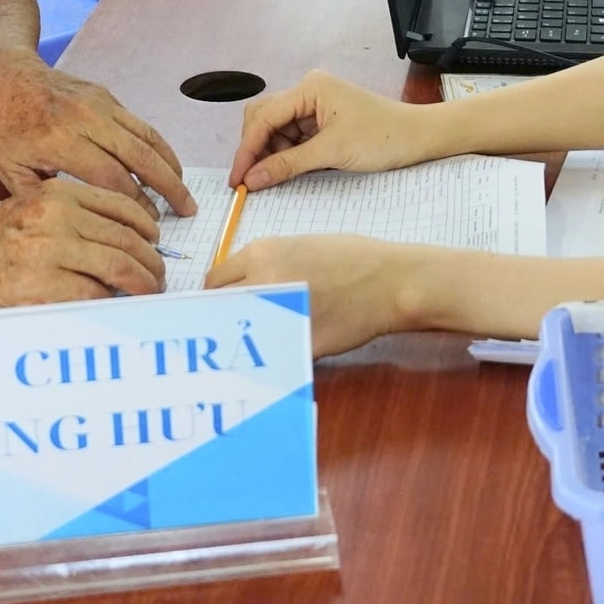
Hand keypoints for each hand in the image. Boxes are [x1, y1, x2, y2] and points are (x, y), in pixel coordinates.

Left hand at [0, 47, 194, 218]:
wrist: (2, 75)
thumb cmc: (0, 127)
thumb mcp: (8, 170)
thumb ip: (44, 197)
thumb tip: (80, 222)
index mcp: (60, 141)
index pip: (112, 179)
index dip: (136, 204)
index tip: (150, 225)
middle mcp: (86, 119)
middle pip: (140, 157)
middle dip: (168, 186)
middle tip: (188, 209)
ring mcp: (100, 104)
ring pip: (147, 137)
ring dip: (171, 165)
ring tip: (185, 190)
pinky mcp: (106, 96)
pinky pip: (140, 124)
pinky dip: (158, 146)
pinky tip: (166, 165)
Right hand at [0, 178, 166, 308]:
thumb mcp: (31, 213)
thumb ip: (73, 218)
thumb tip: (125, 239)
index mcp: (56, 195)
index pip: (120, 205)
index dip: (146, 226)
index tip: (156, 240)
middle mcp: (55, 218)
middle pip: (126, 238)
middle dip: (151, 260)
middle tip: (160, 275)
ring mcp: (48, 252)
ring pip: (119, 266)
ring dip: (142, 282)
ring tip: (149, 291)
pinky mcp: (41, 287)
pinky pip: (95, 295)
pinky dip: (112, 301)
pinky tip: (116, 305)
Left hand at [206, 235, 413, 355]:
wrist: (389, 281)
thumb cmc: (352, 258)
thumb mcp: (300, 247)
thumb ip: (266, 263)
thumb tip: (241, 284)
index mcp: (261, 253)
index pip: (213, 282)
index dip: (219, 295)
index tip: (226, 305)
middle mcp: (261, 282)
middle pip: (218, 308)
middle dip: (222, 317)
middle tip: (235, 326)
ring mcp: (277, 314)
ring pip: (238, 334)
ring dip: (241, 339)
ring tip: (252, 343)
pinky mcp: (296, 343)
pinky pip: (269, 354)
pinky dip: (269, 356)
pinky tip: (277, 356)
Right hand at [228, 69, 440, 189]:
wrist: (420, 139)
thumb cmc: (383, 138)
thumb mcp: (332, 153)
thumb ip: (288, 165)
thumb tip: (251, 179)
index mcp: (309, 87)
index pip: (264, 117)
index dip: (247, 149)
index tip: (237, 179)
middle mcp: (307, 91)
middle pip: (264, 118)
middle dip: (255, 149)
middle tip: (249, 182)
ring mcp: (315, 106)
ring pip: (276, 130)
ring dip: (270, 155)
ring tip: (270, 180)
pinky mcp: (322, 122)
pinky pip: (292, 138)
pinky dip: (286, 156)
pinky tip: (286, 172)